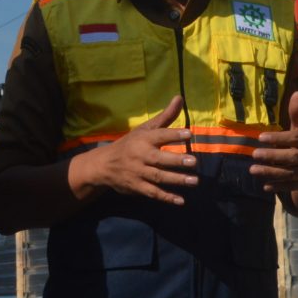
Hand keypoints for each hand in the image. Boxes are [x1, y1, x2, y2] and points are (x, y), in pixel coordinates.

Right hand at [74, 96, 195, 205]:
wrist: (104, 165)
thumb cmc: (130, 144)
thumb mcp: (144, 129)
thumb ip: (165, 116)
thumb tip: (180, 97)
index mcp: (143, 139)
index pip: (159, 135)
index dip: (173, 135)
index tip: (189, 134)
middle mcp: (140, 155)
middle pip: (159, 159)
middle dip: (176, 160)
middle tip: (193, 161)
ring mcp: (138, 173)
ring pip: (158, 177)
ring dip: (176, 180)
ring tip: (194, 181)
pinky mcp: (137, 187)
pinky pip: (153, 192)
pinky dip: (166, 197)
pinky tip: (181, 200)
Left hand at [251, 92, 297, 192]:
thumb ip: (297, 112)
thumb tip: (296, 93)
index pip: (295, 138)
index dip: (279, 138)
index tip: (261, 138)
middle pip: (292, 157)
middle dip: (273, 156)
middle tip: (254, 154)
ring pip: (290, 173)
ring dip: (271, 172)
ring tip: (252, 170)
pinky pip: (291, 186)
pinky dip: (278, 186)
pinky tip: (265, 186)